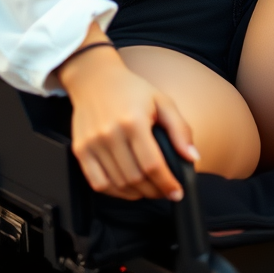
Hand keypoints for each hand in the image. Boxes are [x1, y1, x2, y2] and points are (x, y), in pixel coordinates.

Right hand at [57, 34, 198, 200]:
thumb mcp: (162, 101)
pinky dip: (115, 192)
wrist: (94, 78)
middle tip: (164, 190)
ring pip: (118, 184)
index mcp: (133, 121)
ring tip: (149, 188)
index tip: (177, 192)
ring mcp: (92, 143)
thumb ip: (180, 129)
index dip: (167, 183)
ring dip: (137, 193)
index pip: (152, 164)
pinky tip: (127, 187)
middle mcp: (110, 133)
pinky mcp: (80, 150)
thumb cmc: (131, 90)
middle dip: (155, 190)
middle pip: (135, 178)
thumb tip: (192, 157)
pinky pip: (98, 183)